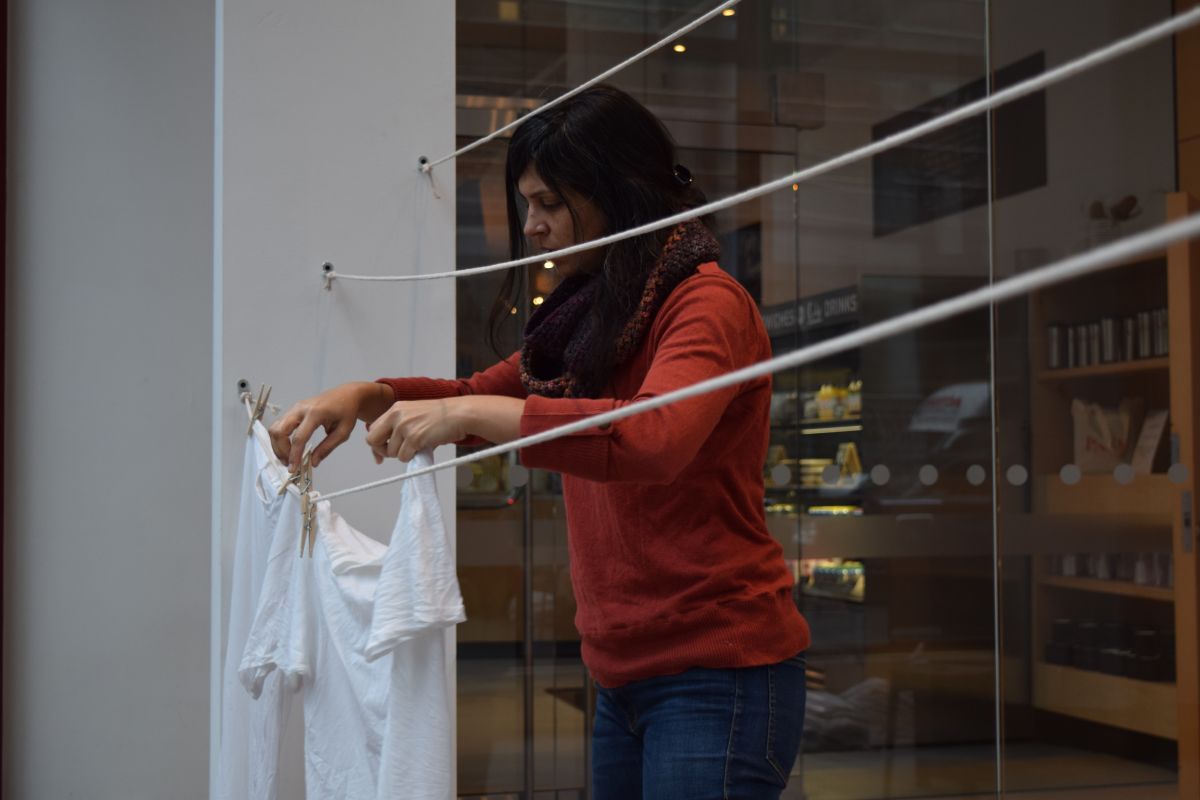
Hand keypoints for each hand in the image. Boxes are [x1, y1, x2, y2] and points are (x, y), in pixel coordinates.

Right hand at [269, 382, 391, 469]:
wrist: (347, 394)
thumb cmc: (347, 412)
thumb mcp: (343, 432)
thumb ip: (327, 448)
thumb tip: (313, 463)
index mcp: (316, 413)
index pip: (299, 437)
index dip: (294, 455)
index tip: (293, 469)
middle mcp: (301, 408)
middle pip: (279, 431)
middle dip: (281, 450)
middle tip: (289, 464)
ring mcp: (295, 407)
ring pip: (275, 427)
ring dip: (277, 445)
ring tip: (287, 459)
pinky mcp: (293, 410)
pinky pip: (279, 425)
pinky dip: (279, 439)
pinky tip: (288, 449)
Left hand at [365, 398, 467, 462]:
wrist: (460, 414)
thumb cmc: (443, 416)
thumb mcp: (415, 415)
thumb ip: (400, 427)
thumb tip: (390, 448)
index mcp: (395, 409)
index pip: (373, 429)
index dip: (377, 443)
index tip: (381, 453)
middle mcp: (396, 416)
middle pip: (372, 440)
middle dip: (382, 450)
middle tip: (397, 452)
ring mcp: (404, 427)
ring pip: (391, 452)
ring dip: (403, 454)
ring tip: (418, 446)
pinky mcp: (414, 438)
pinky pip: (404, 457)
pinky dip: (412, 457)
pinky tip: (423, 447)